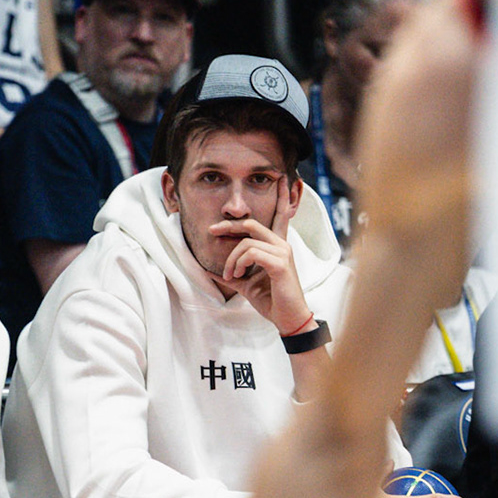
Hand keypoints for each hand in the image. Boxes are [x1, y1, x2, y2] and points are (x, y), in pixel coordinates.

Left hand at [211, 188, 313, 334]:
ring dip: (231, 259)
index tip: (283, 178)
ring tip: (229, 275)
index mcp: (277, 246)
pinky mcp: (280, 264)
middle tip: (211, 231)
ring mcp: (282, 253)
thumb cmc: (271, 301)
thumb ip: (232, 274)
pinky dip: (238, 264)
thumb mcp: (246, 285)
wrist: (287, 319)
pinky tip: (236, 276)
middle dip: (228, 226)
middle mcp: (282, 245)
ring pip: (246, 242)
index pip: (280, 215)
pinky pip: (251, 253)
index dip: (283, 196)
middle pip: (251, 223)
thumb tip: (210, 269)